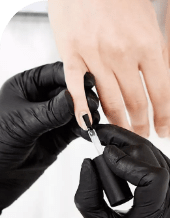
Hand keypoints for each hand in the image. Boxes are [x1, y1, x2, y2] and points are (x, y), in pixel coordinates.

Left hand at [0, 62, 98, 212]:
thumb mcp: (22, 123)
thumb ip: (50, 111)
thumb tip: (74, 99)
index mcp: (26, 86)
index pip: (54, 73)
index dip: (73, 76)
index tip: (88, 81)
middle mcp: (41, 99)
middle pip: (70, 90)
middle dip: (83, 96)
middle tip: (92, 104)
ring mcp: (52, 118)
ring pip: (77, 109)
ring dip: (87, 113)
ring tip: (92, 119)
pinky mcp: (60, 135)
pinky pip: (78, 128)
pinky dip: (86, 128)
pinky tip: (90, 130)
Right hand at [48, 0, 169, 137]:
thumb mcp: (151, 25)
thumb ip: (162, 59)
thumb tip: (169, 89)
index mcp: (145, 46)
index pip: (160, 94)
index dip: (164, 117)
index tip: (164, 130)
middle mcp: (121, 54)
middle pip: (136, 102)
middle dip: (143, 124)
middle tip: (145, 134)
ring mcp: (94, 55)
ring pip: (110, 101)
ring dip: (120, 122)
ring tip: (125, 131)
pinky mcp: (71, 54)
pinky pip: (76, 88)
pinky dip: (82, 110)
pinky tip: (89, 125)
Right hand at [75, 125, 169, 217]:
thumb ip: (89, 198)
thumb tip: (88, 163)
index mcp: (158, 212)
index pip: (151, 175)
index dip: (127, 161)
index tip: (104, 154)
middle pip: (152, 155)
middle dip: (123, 139)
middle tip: (100, 133)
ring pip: (157, 154)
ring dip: (132, 145)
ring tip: (111, 143)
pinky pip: (163, 161)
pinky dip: (143, 156)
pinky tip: (128, 157)